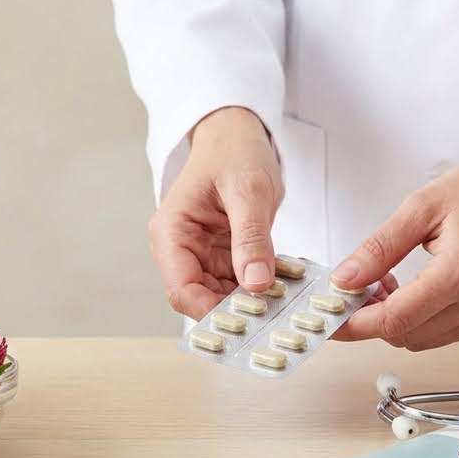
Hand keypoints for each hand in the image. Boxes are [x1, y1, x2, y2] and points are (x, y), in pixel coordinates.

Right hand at [148, 107, 282, 318]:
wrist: (236, 134)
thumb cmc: (233, 152)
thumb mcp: (247, 190)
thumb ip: (251, 237)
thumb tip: (256, 285)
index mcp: (171, 232)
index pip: (181, 289)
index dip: (210, 312)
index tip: (249, 323)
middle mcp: (180, 249)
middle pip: (200, 299)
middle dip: (235, 313)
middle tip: (275, 322)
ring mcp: (201, 254)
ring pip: (221, 296)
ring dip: (251, 304)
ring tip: (286, 307)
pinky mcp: (222, 255)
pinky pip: (238, 283)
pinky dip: (260, 289)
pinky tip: (286, 290)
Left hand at [330, 148, 458, 350]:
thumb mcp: (421, 208)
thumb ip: (378, 248)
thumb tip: (344, 279)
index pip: (394, 320)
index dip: (354, 325)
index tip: (329, 318)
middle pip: (405, 336)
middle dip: (371, 318)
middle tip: (356, 285)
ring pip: (421, 340)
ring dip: (394, 320)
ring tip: (384, 281)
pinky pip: (442, 333)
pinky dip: (417, 319)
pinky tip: (409, 289)